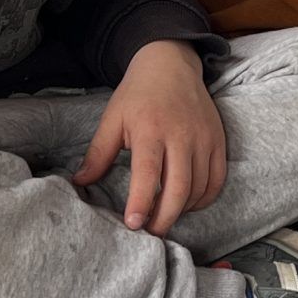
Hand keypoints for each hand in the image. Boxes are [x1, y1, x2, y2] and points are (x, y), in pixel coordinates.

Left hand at [75, 39, 225, 236]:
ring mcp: (204, 139)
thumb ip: (98, 153)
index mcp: (151, 129)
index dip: (142, 202)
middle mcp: (181, 135)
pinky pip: (216, 180)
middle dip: (165, 217)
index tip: (133, 224)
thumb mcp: (112, 118)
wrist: (171, 64)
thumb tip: (80, 183)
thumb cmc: (138, 94)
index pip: (149, 173)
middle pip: (179, 187)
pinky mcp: (218, 141)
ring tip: (164, 216)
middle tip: (150, 233)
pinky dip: (203, 199)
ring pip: (199, 188)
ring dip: (182, 210)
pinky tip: (187, 203)